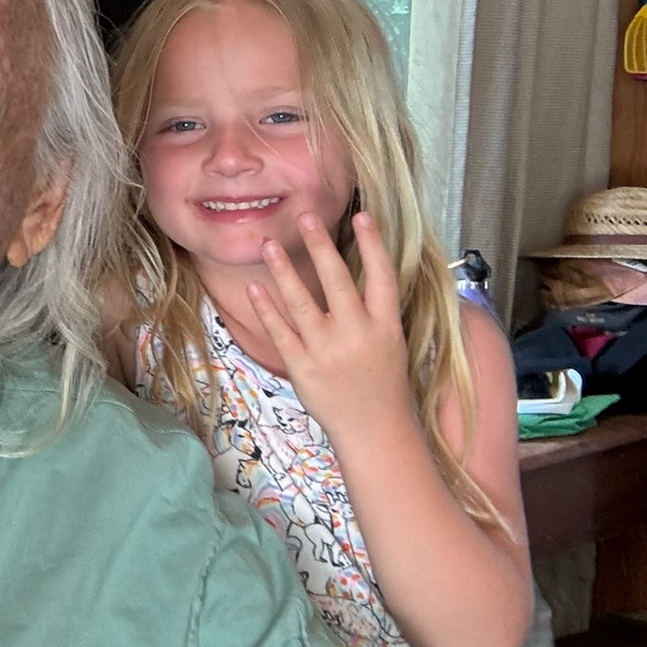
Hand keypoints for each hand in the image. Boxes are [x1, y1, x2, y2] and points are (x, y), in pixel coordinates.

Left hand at [245, 212, 414, 443]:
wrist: (375, 431)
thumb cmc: (382, 382)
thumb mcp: (391, 342)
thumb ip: (374, 310)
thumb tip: (361, 269)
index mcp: (386, 326)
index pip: (381, 277)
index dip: (373, 245)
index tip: (363, 215)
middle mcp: (357, 334)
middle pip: (337, 282)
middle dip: (320, 247)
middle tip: (305, 216)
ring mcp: (327, 351)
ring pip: (302, 302)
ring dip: (284, 271)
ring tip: (269, 244)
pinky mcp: (302, 367)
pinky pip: (280, 331)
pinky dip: (266, 308)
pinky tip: (255, 287)